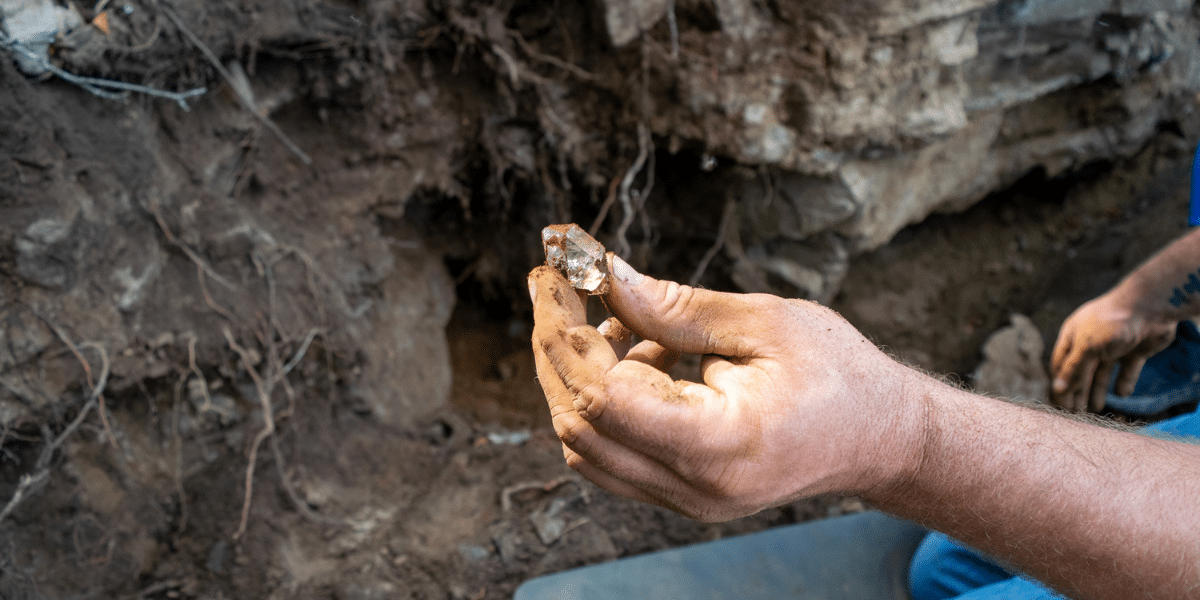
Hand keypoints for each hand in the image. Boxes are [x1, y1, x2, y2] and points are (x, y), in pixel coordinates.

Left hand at [528, 255, 925, 521]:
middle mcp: (694, 488)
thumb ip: (677, 307)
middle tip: (556, 283)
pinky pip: (610, 454)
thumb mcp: (764, 322)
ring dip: (577, 375)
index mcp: (719, 444)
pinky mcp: (680, 494)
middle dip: (555, 348)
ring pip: (584, 445)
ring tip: (616, 317)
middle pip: (579, 425)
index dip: (568, 335)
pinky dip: (604, 400)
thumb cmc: (839, 374)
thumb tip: (606, 278)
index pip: (605, 400)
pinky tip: (635, 351)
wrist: (880, 437)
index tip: (557, 278)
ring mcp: (684, 500)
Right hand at [1049, 292, 1175, 412]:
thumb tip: (1057, 389)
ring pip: (1101, 373)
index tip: (1058, 404)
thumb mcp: (1087, 346)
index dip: (1059, 383)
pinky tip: (1122, 394)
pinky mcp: (1134, 351)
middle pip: (1080, 371)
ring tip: (1095, 409)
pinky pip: (1126, 370)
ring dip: (1097, 390)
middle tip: (1075, 413)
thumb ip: (1072, 369)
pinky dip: (1123, 382)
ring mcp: (1113, 346)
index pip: (1061, 364)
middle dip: (1077, 391)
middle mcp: (1091, 341)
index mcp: (1074, 336)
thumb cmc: (1112, 322)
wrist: (1150, 308)